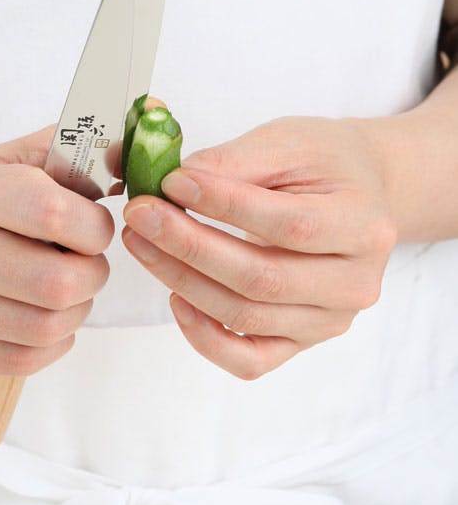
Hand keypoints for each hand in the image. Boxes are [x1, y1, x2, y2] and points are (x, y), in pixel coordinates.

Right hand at [0, 126, 113, 375]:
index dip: (95, 228)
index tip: (94, 228)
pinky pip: (22, 360)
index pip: (55, 214)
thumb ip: (95, 145)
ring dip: (75, 310)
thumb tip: (157, 117)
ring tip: (65, 287)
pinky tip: (43, 314)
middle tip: (87, 263)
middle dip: (91, 276)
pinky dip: (52, 341)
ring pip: (43, 328)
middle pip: (55, 284)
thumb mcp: (35, 159)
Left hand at [122, 116, 396, 378]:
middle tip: (140, 214)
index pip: (287, 224)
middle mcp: (354, 283)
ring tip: (142, 242)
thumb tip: (169, 183)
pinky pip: (249, 360)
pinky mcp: (300, 341)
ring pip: (246, 316)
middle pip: (261, 278)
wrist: (355, 193)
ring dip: (182, 280)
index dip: (223, 205)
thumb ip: (232, 162)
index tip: (172, 182)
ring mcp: (328, 320)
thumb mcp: (287, 143)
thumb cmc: (322, 164)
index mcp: (363, 225)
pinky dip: (205, 338)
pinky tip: (175, 298)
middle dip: (189, 245)